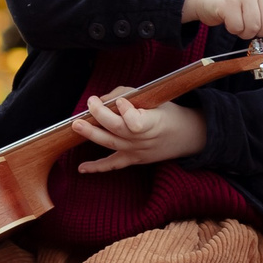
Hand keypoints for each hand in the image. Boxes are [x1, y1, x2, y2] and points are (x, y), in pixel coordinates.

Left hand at [70, 86, 207, 171]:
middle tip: (91, 103)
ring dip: (92, 134)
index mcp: (154, 122)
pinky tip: (82, 168)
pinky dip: (97, 167)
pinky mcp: (134, 159)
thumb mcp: (157, 99)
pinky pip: (113, 165)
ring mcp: (137, 151)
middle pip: (118, 129)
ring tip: (76, 124)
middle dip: (101, 115)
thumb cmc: (168, 113)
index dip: (127, 111)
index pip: (137, 122)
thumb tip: (103, 99)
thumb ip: (129, 94)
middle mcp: (144, 139)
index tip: (122, 101)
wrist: (187, 136)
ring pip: (111, 143)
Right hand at [182, 0, 262, 47]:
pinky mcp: (228, 2)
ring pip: (254, 27)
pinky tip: (229, 20)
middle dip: (259, 33)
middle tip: (248, 27)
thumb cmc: (233, 4)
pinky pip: (238, 28)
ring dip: (245, 32)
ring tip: (238, 22)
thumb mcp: (257, 10)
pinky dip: (233, 29)